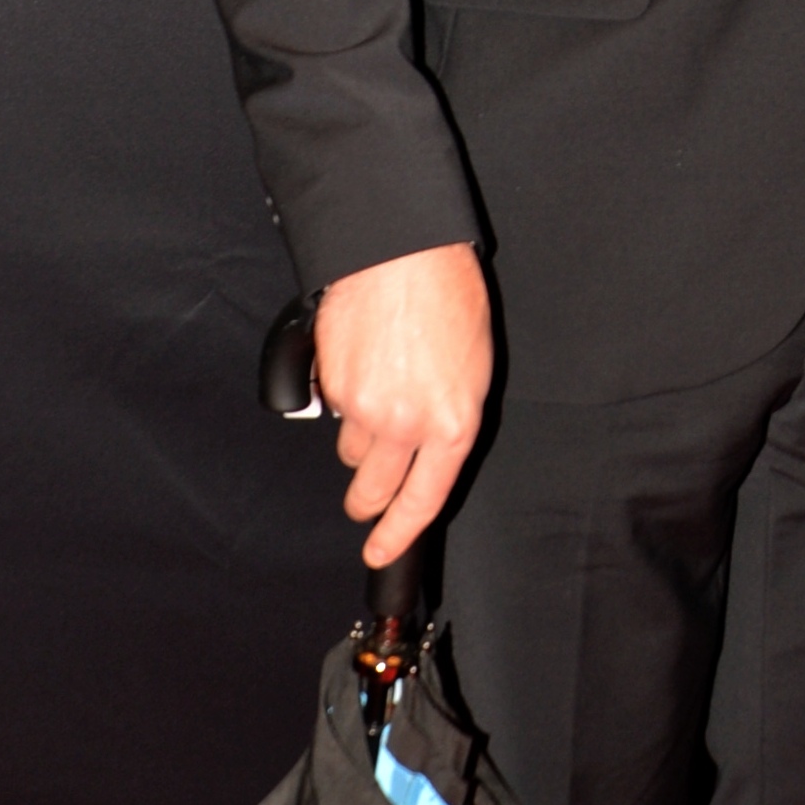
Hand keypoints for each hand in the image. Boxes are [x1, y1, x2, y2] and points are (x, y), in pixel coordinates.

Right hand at [313, 243, 492, 568]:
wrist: (399, 253)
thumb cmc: (447, 296)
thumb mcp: (474, 364)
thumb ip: (449, 415)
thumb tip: (429, 444)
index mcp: (452, 422)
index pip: (425, 498)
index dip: (399, 533)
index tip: (381, 551)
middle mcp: (406, 424)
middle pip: (374, 488)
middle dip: (367, 501)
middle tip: (365, 501)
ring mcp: (363, 408)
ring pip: (352, 450)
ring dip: (361, 439)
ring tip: (379, 395)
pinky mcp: (330, 386)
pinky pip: (332, 411)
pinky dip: (343, 400)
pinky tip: (363, 365)